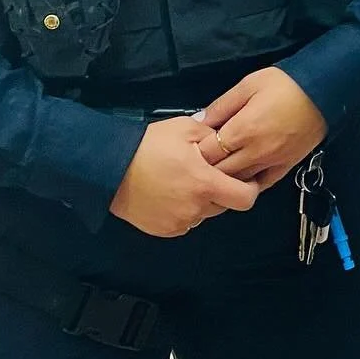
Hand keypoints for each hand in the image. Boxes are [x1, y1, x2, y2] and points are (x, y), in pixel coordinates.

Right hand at [109, 116, 259, 237]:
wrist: (109, 167)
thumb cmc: (148, 145)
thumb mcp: (186, 128)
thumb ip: (213, 135)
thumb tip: (228, 139)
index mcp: (205, 183)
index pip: (245, 198)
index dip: (250, 189)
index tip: (246, 179)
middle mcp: (195, 208)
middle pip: (225, 206)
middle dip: (223, 191)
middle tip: (209, 174)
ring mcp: (178, 222)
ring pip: (205, 214)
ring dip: (203, 202)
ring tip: (185, 182)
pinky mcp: (164, 230)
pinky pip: (185, 222)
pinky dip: (185, 211)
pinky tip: (172, 193)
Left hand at [199, 68, 327, 188]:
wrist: (324, 90)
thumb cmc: (285, 83)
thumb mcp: (248, 85)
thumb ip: (222, 106)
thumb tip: (199, 121)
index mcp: (243, 130)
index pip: (208, 153)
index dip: (196, 152)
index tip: (192, 146)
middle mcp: (256, 152)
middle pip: (220, 172)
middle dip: (207, 168)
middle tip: (201, 160)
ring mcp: (273, 162)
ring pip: (240, 182)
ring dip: (226, 178)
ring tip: (218, 169)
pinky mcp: (287, 166)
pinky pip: (263, 184)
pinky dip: (249, 184)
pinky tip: (242, 178)